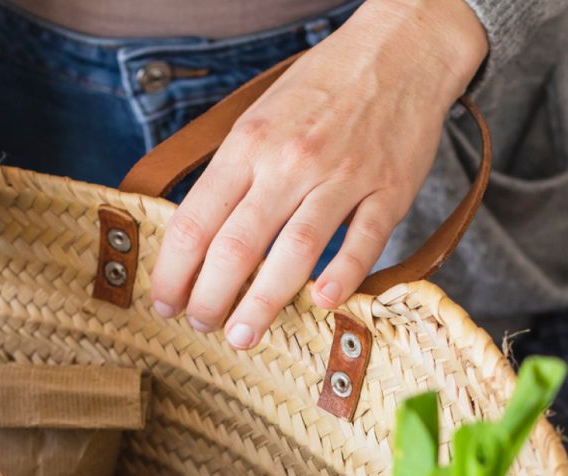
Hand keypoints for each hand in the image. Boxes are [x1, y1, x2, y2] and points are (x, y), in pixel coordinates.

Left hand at [149, 0, 487, 348]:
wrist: (401, 48)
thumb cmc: (325, 87)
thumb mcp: (261, 116)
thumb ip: (232, 170)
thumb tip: (198, 232)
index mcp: (250, 143)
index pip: (197, 220)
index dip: (174, 271)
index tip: (165, 303)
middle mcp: (290, 161)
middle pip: (238, 245)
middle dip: (211, 298)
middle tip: (201, 326)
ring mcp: (343, 176)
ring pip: (296, 251)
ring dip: (264, 302)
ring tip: (244, 335)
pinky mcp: (390, 190)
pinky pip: (364, 240)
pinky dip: (342, 274)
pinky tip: (322, 302)